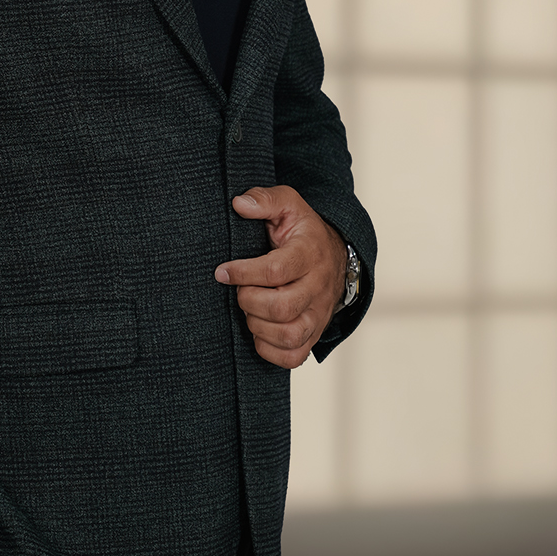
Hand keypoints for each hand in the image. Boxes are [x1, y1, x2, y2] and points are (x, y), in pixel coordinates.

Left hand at [214, 185, 346, 369]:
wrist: (334, 255)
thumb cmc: (303, 232)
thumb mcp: (288, 205)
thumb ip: (265, 199)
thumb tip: (239, 204)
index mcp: (309, 253)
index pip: (276, 270)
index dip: (243, 272)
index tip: (222, 271)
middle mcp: (318, 286)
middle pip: (282, 307)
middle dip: (249, 301)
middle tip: (239, 291)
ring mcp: (319, 313)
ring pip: (291, 335)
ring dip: (258, 326)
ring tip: (248, 310)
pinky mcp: (315, 333)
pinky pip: (295, 356)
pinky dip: (270, 350)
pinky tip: (258, 331)